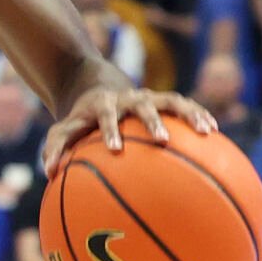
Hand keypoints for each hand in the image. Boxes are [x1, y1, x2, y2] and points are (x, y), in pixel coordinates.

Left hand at [41, 86, 216, 176]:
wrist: (95, 87)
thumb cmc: (80, 119)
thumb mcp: (65, 130)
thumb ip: (56, 149)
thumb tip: (48, 173)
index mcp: (103, 106)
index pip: (105, 117)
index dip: (110, 131)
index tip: (115, 150)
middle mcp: (127, 99)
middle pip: (142, 106)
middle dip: (152, 121)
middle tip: (162, 139)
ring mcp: (148, 97)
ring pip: (170, 101)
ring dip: (188, 113)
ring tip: (206, 131)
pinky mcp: (164, 99)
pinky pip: (184, 105)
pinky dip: (198, 114)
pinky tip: (213, 131)